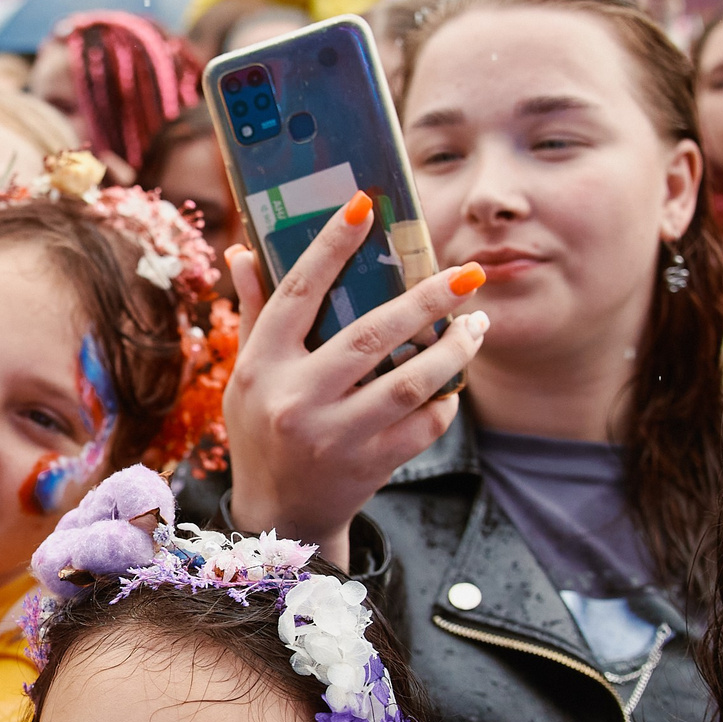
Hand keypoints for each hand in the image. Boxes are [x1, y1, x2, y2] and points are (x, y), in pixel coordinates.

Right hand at [222, 195, 488, 564]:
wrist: (280, 516)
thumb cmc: (261, 429)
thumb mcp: (246, 375)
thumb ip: (254, 313)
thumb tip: (244, 253)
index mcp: (262, 365)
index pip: (298, 292)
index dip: (330, 245)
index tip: (366, 205)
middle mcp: (296, 399)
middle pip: (371, 335)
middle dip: (427, 299)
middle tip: (468, 273)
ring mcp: (334, 436)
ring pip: (409, 383)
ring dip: (454, 349)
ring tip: (478, 323)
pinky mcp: (369, 465)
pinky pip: (423, 425)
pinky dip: (446, 401)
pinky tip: (455, 381)